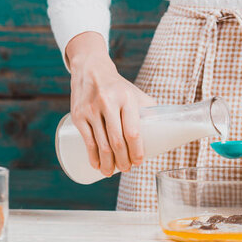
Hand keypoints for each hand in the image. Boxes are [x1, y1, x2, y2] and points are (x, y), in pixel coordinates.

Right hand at [66, 32, 155, 175]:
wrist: (90, 69)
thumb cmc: (118, 87)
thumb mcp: (135, 93)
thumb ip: (148, 110)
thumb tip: (163, 130)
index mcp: (127, 99)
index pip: (133, 131)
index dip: (137, 151)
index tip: (139, 162)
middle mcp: (108, 103)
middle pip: (117, 141)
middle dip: (123, 160)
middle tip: (127, 169)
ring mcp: (91, 110)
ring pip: (101, 144)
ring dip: (108, 163)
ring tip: (112, 172)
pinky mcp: (78, 115)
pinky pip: (87, 141)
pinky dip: (92, 157)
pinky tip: (97, 165)